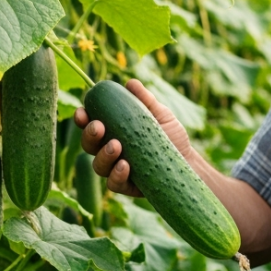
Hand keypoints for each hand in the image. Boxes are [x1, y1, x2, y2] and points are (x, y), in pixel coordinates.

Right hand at [74, 79, 190, 196]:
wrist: (188, 161)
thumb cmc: (170, 134)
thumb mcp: (160, 114)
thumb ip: (145, 100)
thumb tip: (131, 84)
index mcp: (112, 131)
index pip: (90, 124)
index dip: (82, 118)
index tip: (83, 111)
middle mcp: (109, 151)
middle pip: (88, 145)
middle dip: (89, 135)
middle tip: (99, 126)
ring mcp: (116, 170)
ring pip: (98, 165)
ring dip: (103, 155)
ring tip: (116, 146)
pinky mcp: (127, 187)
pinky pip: (114, 184)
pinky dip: (116, 175)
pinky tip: (125, 165)